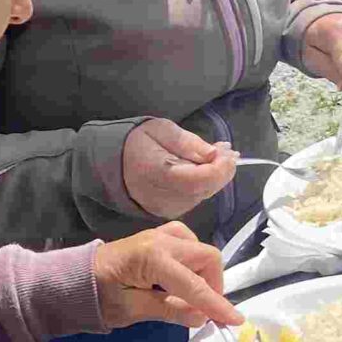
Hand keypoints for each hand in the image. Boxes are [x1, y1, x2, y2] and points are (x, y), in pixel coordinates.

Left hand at [93, 223, 237, 329]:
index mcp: (151, 258)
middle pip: (207, 257)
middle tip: (204, 311)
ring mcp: (159, 234)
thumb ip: (168, 310)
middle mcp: (160, 240)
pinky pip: (188, 243)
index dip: (217, 304)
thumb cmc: (95, 297)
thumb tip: (201, 317)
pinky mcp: (157, 236)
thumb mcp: (130, 310)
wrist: (69, 280)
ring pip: (200, 249)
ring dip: (204, 273)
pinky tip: (183, 278)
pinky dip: (193, 262)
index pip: (194, 285)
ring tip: (191, 297)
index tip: (236, 321)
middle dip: (213, 285)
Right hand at [121, 119, 237, 218]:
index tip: (229, 152)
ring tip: (214, 156)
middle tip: (226, 151)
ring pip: (204, 195)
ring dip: (214, 176)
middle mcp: (163, 196)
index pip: (200, 179)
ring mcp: (166, 208)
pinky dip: (204, 183)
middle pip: (205, 189)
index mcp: (158, 174)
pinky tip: (202, 168)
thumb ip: (189, 143)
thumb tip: (215, 154)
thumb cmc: (136, 142)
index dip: (220, 167)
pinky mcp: (169, 212)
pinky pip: (196, 198)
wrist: (112, 164)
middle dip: (221, 170)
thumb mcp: (162, 130)